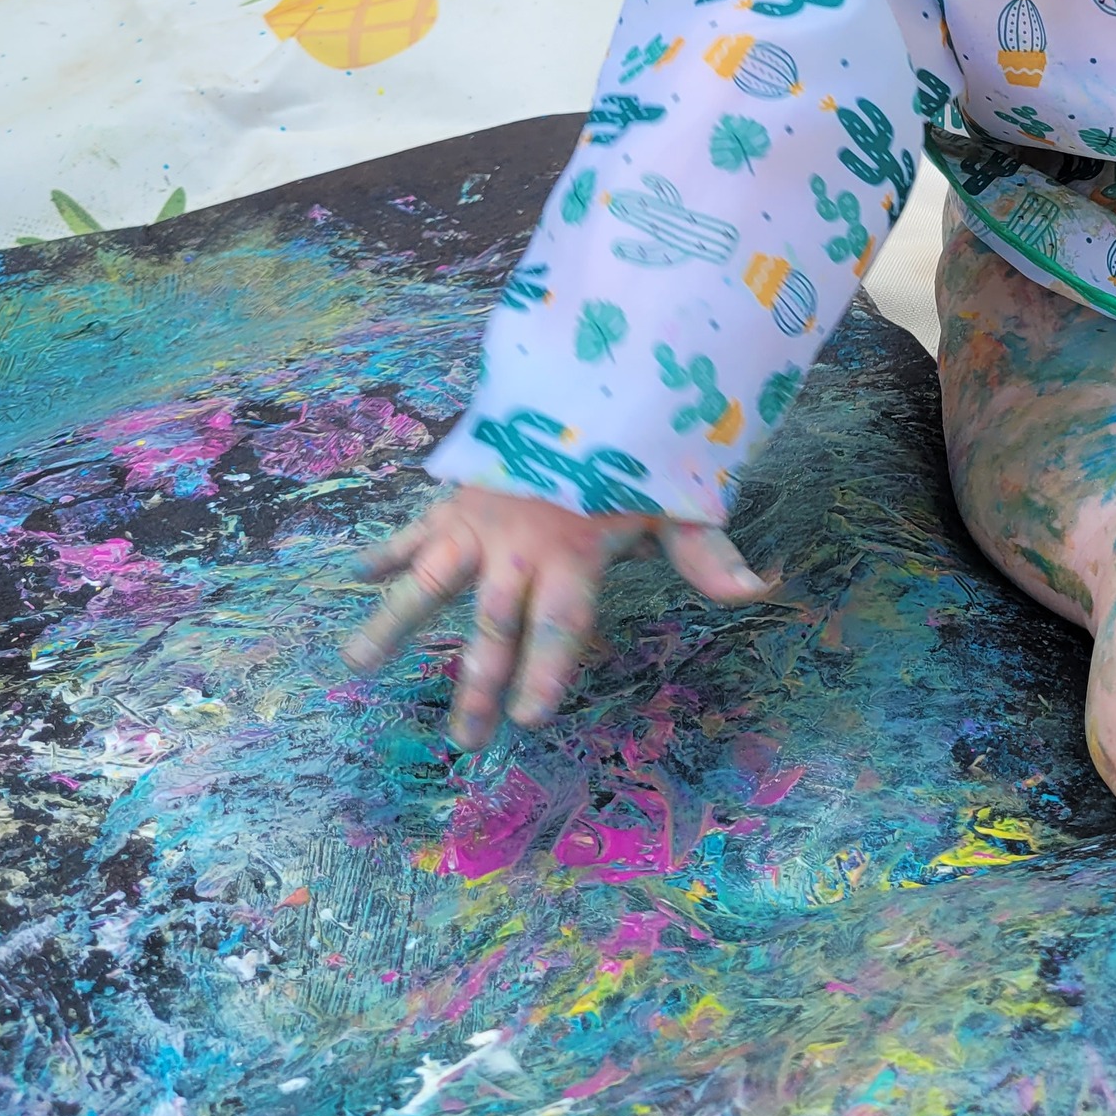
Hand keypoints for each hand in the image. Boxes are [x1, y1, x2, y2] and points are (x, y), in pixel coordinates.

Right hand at [339, 484, 770, 749]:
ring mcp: (479, 523)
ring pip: (428, 581)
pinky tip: (354, 577)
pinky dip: (384, 550)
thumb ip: (708, 551)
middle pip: (493, 625)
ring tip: (359, 665)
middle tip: (465, 740)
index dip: (547, 671)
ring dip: (394, 623)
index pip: (560, 625)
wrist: (584, 375)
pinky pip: (413, 528)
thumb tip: (761, 589)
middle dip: (479, 684)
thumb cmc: (635, 447)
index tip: (530, 718)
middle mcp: (518, 546)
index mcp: (573, 553)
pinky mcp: (456, 498)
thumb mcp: (677, 496)